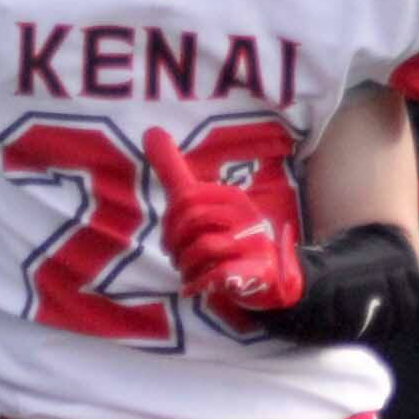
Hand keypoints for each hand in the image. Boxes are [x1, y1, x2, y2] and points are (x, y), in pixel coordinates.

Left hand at [143, 127, 302, 311]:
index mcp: (230, 196)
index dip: (169, 223)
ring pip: (201, 248)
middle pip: (191, 222)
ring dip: (186, 267)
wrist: (268, 280)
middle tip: (179, 259)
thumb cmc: (226, 238)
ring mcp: (253, 242)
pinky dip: (198, 284)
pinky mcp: (257, 271)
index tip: (173, 239)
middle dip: (175, 246)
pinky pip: (217, 274)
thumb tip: (150, 130)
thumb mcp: (202, 204)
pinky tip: (194, 288)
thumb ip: (175, 172)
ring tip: (190, 273)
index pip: (184, 199)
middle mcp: (245, 214)